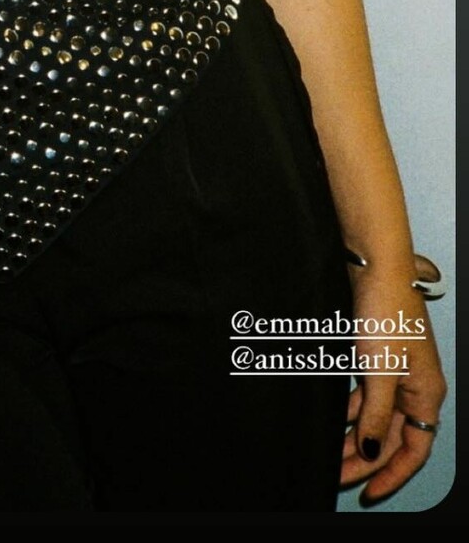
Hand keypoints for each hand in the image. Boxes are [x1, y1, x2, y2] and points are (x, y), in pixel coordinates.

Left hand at [340, 261, 445, 505]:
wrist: (373, 265)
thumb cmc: (385, 310)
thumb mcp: (379, 370)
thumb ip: (375, 415)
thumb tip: (370, 452)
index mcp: (426, 393)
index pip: (414, 450)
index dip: (392, 475)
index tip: (367, 492)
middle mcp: (415, 386)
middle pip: (392, 438)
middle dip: (365, 460)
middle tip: (337, 476)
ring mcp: (396, 371)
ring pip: (376, 418)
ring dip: (355, 437)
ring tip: (330, 454)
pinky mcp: (377, 356)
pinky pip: (366, 396)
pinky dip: (351, 411)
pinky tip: (334, 420)